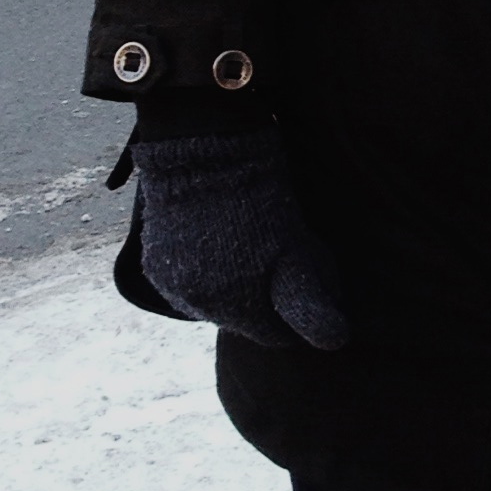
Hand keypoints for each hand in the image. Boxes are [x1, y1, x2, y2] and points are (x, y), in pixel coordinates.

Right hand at [131, 127, 351, 350]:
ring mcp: (172, 284)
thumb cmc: (262, 198)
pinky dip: (204, 271)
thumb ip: (310, 305)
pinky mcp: (154, 263)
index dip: (295, 315)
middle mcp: (198, 304)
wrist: (206, 148)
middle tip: (277, 258)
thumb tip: (335, 342)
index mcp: (235, 307)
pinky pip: (187, 283)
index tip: (306, 286)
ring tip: (248, 245)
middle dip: (262, 299)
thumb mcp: (297, 251)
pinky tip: (219, 239)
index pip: (275, 335)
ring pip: (215, 302)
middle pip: (243, 319)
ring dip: (232, 286)